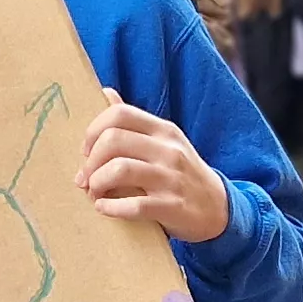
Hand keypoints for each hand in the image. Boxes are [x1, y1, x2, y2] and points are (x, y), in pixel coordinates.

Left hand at [77, 90, 229, 243]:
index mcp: (163, 130)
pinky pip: (134, 205)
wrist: (218, 208)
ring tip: (94, 193)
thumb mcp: (164, 142)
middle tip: (85, 178)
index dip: (93, 131)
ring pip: (120, 169)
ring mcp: (171, 178)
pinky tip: (103, 208)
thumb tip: (105, 93)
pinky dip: (110, 208)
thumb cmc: (181, 173)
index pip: (119, 114)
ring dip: (97, 183)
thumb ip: (134, 122)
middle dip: (90, 161)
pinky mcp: (173, 206)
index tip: (86, 150)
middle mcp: (168, 150)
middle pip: (113, 140)